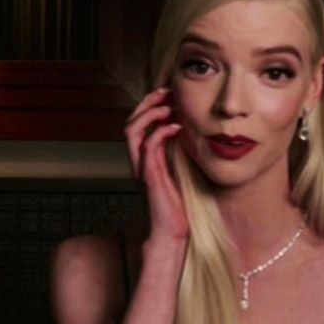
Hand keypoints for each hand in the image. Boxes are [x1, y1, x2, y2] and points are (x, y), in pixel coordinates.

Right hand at [125, 87, 189, 243]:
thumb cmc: (179, 205)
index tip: (169, 96)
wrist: (173, 231)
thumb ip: (179, 153)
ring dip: (149, 113)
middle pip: (130, 122)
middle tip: (166, 92)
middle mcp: (138, 160)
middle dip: (147, 103)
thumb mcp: (180, 172)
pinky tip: (177, 127)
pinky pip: (150, 145)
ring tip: (168, 106)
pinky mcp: (150, 174)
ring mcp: (142, 167)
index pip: (138, 124)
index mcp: (144, 158)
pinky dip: (161, 131)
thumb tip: (192, 134)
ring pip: (132, 130)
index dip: (149, 106)